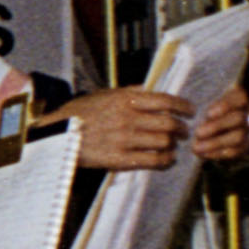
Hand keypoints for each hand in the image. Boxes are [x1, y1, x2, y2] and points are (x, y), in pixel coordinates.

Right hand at [52, 85, 192, 172]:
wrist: (58, 135)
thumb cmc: (80, 113)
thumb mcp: (103, 94)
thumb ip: (129, 91)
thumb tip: (151, 88)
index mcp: (125, 99)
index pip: (165, 101)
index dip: (183, 106)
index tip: (190, 110)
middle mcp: (128, 118)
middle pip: (169, 123)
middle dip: (182, 128)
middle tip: (184, 130)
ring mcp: (124, 140)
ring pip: (164, 142)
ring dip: (174, 144)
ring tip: (173, 145)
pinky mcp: (120, 159)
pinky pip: (153, 161)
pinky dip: (165, 161)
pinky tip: (167, 159)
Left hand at [189, 85, 248, 163]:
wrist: (219, 125)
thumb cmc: (210, 109)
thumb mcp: (209, 101)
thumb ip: (207, 104)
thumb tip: (195, 113)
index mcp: (241, 98)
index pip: (241, 97)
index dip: (225, 105)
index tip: (208, 113)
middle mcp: (248, 113)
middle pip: (238, 118)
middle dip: (217, 126)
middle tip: (197, 133)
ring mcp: (248, 130)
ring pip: (238, 137)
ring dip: (215, 143)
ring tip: (196, 147)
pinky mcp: (244, 146)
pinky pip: (234, 151)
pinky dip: (217, 153)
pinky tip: (202, 154)